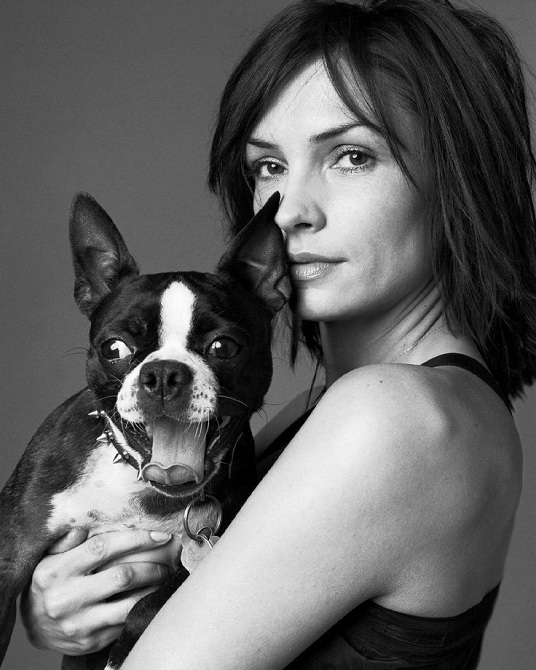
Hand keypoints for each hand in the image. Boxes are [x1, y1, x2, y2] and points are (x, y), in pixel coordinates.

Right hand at [20, 528, 178, 655]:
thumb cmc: (47, 583)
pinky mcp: (90, 642)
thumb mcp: (48, 557)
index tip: (159, 534)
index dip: (135, 539)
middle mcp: (66, 598)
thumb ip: (67, 540)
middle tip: (169, 559)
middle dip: (152, 565)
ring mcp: (79, 623)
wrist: (32, 626)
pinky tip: (153, 596)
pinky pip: (125, 623)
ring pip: (128, 604)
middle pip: (122, 576)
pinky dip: (143, 608)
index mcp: (56, 570)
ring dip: (153, 588)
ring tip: (166, 577)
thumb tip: (84, 526)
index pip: (102, 548)